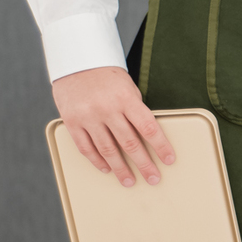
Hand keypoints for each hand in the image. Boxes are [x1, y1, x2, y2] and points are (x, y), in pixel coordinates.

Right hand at [52, 66, 175, 187]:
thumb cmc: (107, 75)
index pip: (148, 128)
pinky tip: (106, 168)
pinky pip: (86, 147)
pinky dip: (97, 161)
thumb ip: (135, 111)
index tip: (169, 159)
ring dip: (120, 169)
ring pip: (107, 150)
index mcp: (126, 98)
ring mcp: (88, 117)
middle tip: (153, 178)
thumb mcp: (128, 87)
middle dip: (144, 164)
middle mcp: (107, 109)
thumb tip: (147, 137)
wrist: (76, 61)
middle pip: (130, 144)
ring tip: (129, 181)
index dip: (161, 146)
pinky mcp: (72, 122)